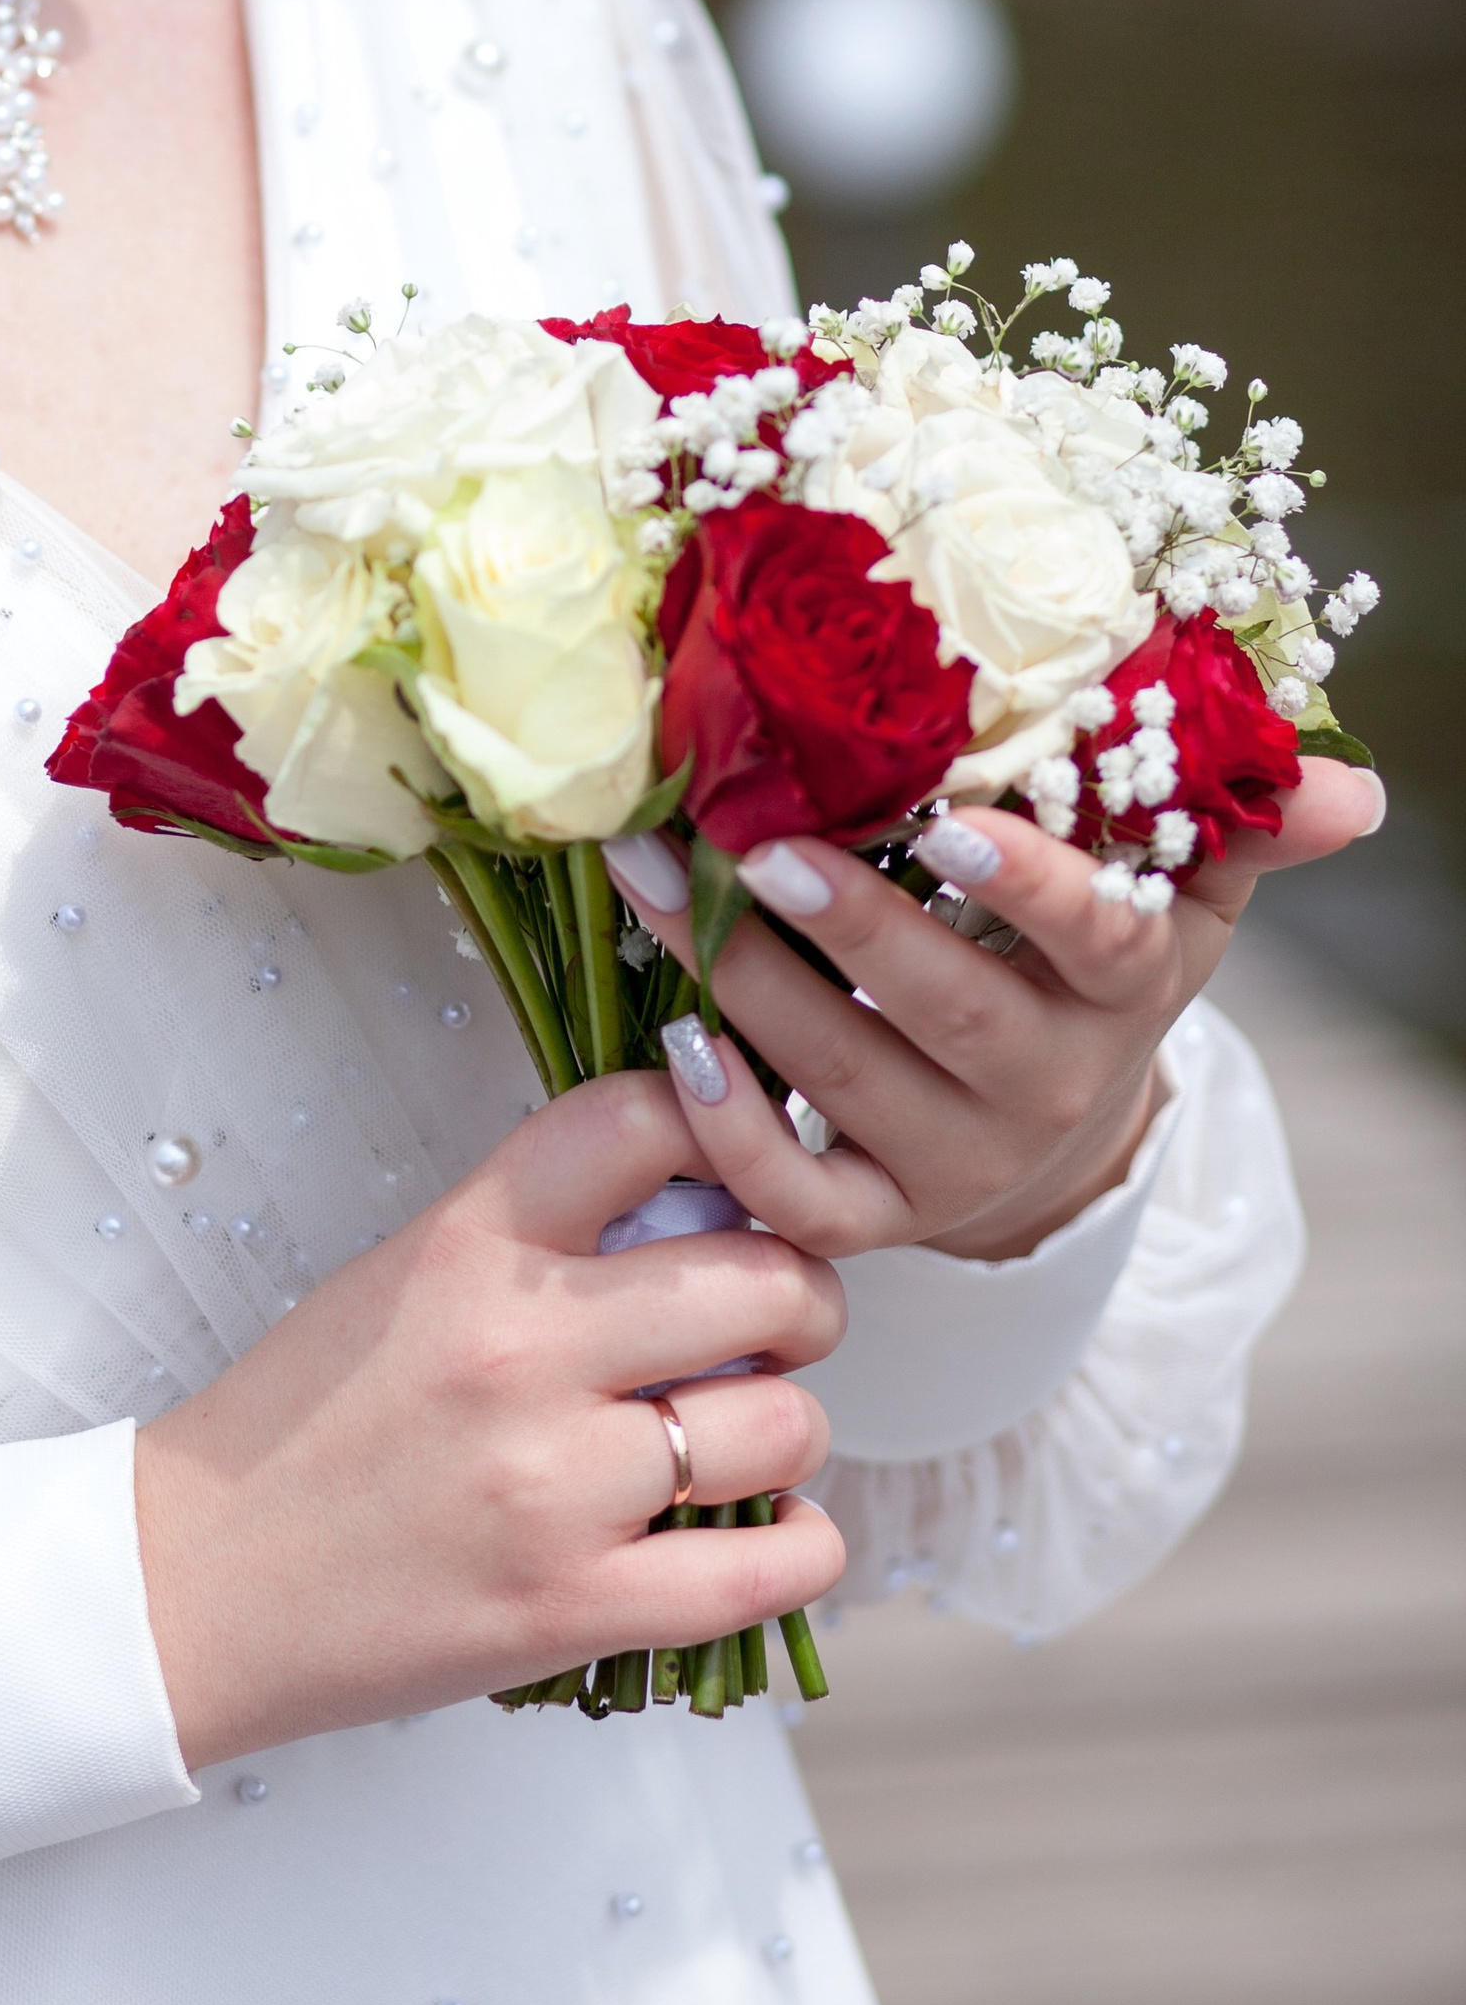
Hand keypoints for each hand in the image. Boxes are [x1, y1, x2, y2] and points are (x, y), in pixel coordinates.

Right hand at [132, 1071, 845, 1769]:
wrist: (200, 1580)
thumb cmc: (306, 1421)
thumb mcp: (408, 1275)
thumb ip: (543, 1232)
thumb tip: (707, 1200)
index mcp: (468, 1245)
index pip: (639, 1121)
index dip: (722, 1124)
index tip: (743, 1163)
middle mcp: (519, 1350)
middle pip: (762, 1280)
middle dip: (801, 1297)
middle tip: (777, 1319)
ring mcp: (550, 1486)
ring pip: (784, 1424)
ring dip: (791, 1427)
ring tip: (748, 1435)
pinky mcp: (572, 1608)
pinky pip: (766, 1569)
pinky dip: (805, 1547)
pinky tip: (780, 1530)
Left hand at [605, 755, 1384, 1262]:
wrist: (1053, 1117)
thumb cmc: (1093, 955)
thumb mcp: (1178, 892)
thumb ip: (1244, 822)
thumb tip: (1350, 786)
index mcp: (1118, 988)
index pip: (1094, 939)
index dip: (1027, 885)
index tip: (948, 817)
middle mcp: (1043, 1083)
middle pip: (946, 1010)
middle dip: (845, 924)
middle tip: (753, 840)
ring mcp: (955, 1159)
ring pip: (843, 1084)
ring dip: (737, 978)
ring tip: (654, 877)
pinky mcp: (879, 1219)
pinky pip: (800, 1202)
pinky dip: (728, 1135)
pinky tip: (672, 1044)